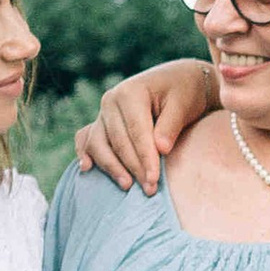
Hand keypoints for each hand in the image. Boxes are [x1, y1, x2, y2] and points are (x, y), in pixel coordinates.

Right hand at [72, 59, 217, 191]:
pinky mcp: (101, 122)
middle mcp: (111, 100)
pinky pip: (87, 139)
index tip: (154, 180)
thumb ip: (170, 126)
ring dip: (111, 167)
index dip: (145, 158)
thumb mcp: (183, 104)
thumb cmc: (183, 92)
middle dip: (134, 168)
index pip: (136, 132)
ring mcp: (103, 112)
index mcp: (130, 92)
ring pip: (99, 144)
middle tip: (149, 190)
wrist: (176, 81)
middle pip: (118, 141)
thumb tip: (161, 149)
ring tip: (127, 185)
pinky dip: (85, 153)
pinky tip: (87, 168)